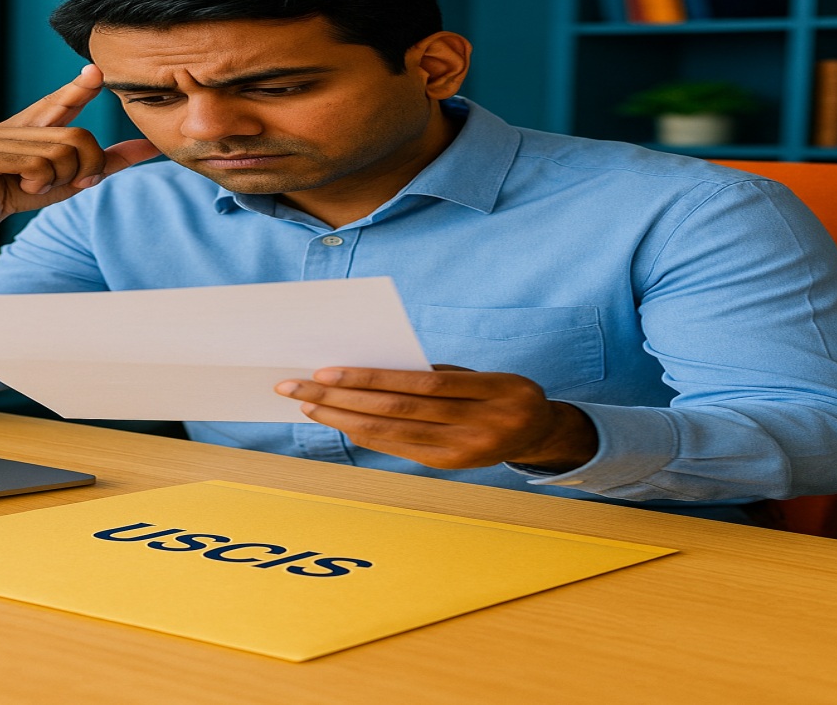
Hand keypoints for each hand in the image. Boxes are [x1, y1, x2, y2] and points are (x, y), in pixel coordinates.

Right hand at [0, 65, 160, 267]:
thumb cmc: (2, 201)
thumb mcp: (56, 184)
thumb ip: (95, 165)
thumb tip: (141, 149)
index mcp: (20, 131)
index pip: (55, 104)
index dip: (78, 89)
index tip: (98, 73)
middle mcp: (1, 127)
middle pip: (73, 137)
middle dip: (85, 167)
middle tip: (74, 184)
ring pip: (56, 152)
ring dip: (55, 180)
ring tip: (32, 188)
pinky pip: (31, 164)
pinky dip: (36, 183)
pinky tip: (19, 189)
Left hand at [274, 365, 597, 471]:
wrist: (538, 431)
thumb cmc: (499, 390)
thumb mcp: (480, 374)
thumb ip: (433, 373)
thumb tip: (369, 370)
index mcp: (492, 390)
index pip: (419, 383)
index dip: (370, 378)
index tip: (326, 371)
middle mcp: (479, 425)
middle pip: (398, 410)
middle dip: (341, 398)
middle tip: (298, 388)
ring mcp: (464, 451)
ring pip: (392, 433)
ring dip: (344, 419)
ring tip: (309, 407)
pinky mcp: (450, 466)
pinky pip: (400, 448)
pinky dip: (366, 435)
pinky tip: (341, 423)